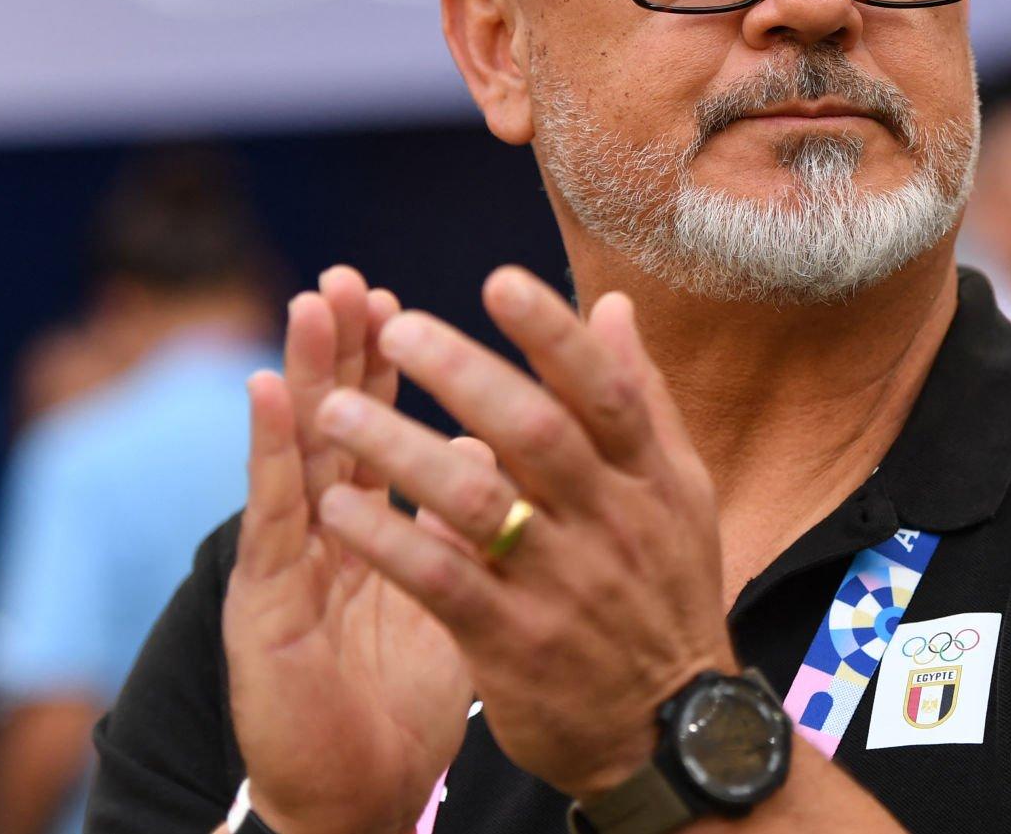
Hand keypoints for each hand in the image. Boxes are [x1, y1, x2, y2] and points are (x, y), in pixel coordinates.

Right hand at [224, 267, 475, 833]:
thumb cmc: (401, 690)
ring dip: (305, 372)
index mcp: (379, 525)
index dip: (393, 366)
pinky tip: (269, 392)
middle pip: (340, 422)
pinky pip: (273, 515)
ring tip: (311, 304)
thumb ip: (464, 514)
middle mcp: (331, 531)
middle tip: (351, 275)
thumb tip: (492, 442)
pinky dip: (271, 448)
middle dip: (346, 348)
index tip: (406, 295)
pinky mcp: (266, 602)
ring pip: (302, 449)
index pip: (387, 426)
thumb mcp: (450, 588)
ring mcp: (295, 561)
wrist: (362, 788)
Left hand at [309, 266, 734, 801]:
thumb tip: (612, 306)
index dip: (552, 334)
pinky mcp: (513, 642)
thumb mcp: (678, 496)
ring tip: (332, 411)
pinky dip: (388, 540)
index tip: (498, 280)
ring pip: (475, 500)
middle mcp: (610, 522)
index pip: (606, 391)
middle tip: (394, 330)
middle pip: (536, 432)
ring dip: (400, 449)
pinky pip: (441, 580)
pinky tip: (337, 507)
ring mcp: (561, 584)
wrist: (668, 731)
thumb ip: (643, 400)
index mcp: (649, 478)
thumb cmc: (665, 595)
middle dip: (462, 374)